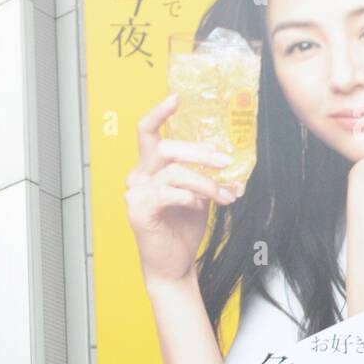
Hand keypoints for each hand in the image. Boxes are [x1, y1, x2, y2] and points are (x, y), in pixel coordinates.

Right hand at [125, 94, 242, 289]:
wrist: (173, 266)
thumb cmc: (182, 230)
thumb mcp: (198, 195)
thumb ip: (202, 174)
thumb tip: (227, 157)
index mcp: (149, 167)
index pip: (147, 132)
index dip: (160, 112)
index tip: (177, 97)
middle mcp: (138, 176)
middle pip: (167, 147)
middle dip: (201, 153)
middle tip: (226, 161)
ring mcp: (135, 193)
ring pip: (173, 171)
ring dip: (205, 181)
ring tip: (224, 195)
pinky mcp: (139, 211)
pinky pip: (168, 193)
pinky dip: (189, 197)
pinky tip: (199, 207)